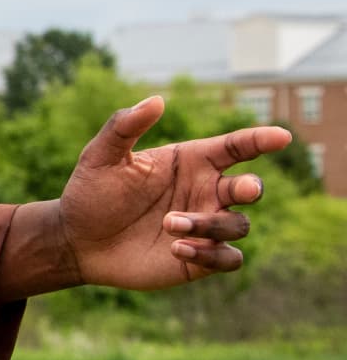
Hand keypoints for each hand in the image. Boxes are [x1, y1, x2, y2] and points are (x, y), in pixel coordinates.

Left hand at [52, 96, 290, 292]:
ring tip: (168, 224)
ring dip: (210, 224)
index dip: (261, 140)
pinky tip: (178, 250)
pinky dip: (212, 254)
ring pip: (237, 225)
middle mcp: (206, 192)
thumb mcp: (101, 156)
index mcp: (191, 162)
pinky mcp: (200, 259)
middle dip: (251, 187)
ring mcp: (205, 225)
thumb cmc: (91, 193)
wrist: (76, 240)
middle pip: (250, 187)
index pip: (237, 147)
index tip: (282, 137)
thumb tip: (156, 100)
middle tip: (240, 188)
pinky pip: (229, 258)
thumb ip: (124, 126)